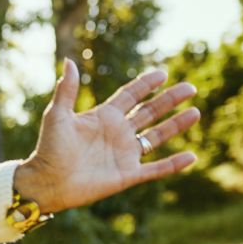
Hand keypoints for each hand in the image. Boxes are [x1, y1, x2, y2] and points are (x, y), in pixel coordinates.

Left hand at [14, 59, 200, 213]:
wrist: (47, 182)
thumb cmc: (48, 148)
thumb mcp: (57, 115)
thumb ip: (67, 90)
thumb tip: (68, 61)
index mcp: (103, 117)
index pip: (130, 96)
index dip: (145, 85)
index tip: (162, 73)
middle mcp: (117, 133)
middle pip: (149, 112)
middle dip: (169, 100)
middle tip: (189, 88)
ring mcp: (124, 154)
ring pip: (157, 136)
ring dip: (176, 125)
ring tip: (195, 112)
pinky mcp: (128, 175)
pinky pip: (156, 169)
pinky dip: (173, 164)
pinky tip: (192, 156)